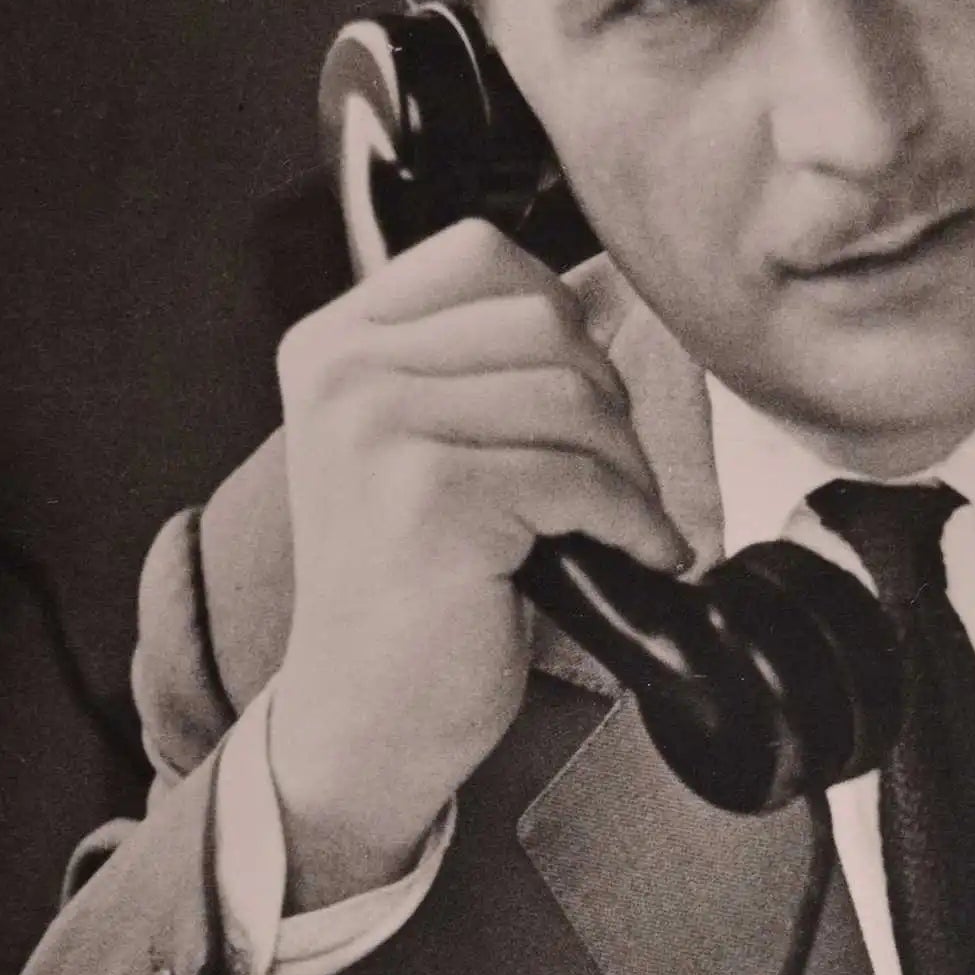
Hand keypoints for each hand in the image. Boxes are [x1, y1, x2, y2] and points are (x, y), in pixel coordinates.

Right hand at [266, 218, 689, 909]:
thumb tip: (613, 294)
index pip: (483, 255)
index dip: (560, 320)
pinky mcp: (431, 496)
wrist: (363, 720)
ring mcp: (378, 429)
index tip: (576, 400)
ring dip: (627, 466)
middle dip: (606, 401)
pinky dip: (635, 521)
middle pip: (544, 321)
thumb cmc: (410, 585)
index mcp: (334, 342)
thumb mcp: (415, 440)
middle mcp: (344, 371)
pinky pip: (582, 476)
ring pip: (574, 395)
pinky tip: (639, 556)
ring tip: (621, 520)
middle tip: (610, 478)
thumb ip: (476, 362)